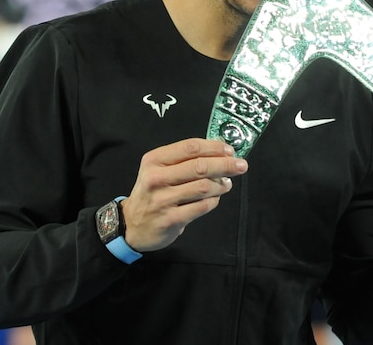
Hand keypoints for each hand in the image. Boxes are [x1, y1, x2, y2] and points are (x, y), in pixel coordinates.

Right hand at [121, 139, 247, 251]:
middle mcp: (157, 178)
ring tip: (226, 184)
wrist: (132, 224)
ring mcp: (163, 199)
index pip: (190, 147)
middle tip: (241, 165)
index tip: (229, 150)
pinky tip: (215, 198)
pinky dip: (214, 201)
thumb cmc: (152, 193)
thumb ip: (184, 160)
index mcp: (155, 160)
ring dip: (221, 184)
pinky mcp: (171, 219)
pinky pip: (202, 207)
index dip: (214, 147)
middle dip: (226, 164)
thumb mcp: (159, 170)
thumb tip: (220, 152)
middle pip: (200, 166)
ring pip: (203, 187)